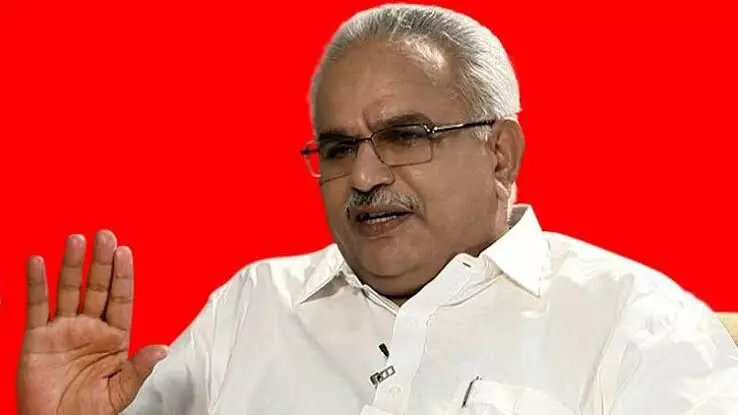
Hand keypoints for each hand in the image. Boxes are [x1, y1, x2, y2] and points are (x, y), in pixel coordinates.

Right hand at [16, 231, 167, 414]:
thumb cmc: (91, 412)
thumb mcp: (122, 390)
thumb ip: (139, 367)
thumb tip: (162, 349)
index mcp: (114, 337)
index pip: (120, 299)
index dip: (122, 276)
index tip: (125, 252)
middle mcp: (89, 328)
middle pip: (96, 287)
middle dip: (101, 261)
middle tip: (105, 235)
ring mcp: (63, 330)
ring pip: (68, 290)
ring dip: (72, 265)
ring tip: (77, 240)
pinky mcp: (37, 338)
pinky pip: (36, 306)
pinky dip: (36, 284)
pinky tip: (38, 263)